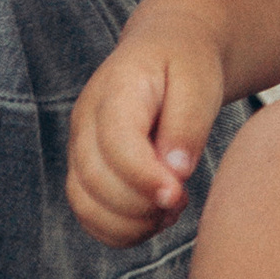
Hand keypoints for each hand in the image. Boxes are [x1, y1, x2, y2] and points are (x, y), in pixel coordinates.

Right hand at [67, 11, 229, 247]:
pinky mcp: (85, 169)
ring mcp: (79, 146)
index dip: (144, 178)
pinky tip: (153, 220)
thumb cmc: (187, 65)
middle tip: (182, 200)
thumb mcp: (200, 82)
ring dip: (129, 224)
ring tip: (169, 212)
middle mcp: (86, 120)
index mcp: (115, 89)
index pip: (116, 143)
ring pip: (85, 204)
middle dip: (141, 205)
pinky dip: (118, 231)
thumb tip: (175, 173)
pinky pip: (88, 214)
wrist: (168, 47)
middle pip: (96, 180)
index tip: (179, 195)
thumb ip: (187, 125)